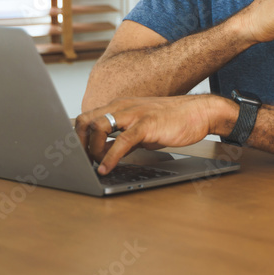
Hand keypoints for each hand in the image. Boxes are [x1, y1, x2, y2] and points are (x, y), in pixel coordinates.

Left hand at [74, 94, 232, 174]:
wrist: (199, 112)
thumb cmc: (171, 121)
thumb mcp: (141, 130)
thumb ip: (120, 140)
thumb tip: (101, 154)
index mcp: (119, 106)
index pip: (86, 117)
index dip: (76, 138)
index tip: (75, 156)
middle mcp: (123, 107)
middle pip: (85, 120)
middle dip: (77, 143)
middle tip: (80, 162)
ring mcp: (135, 113)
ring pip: (98, 127)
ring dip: (91, 150)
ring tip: (95, 165)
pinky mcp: (147, 124)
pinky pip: (122, 140)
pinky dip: (110, 157)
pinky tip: (106, 168)